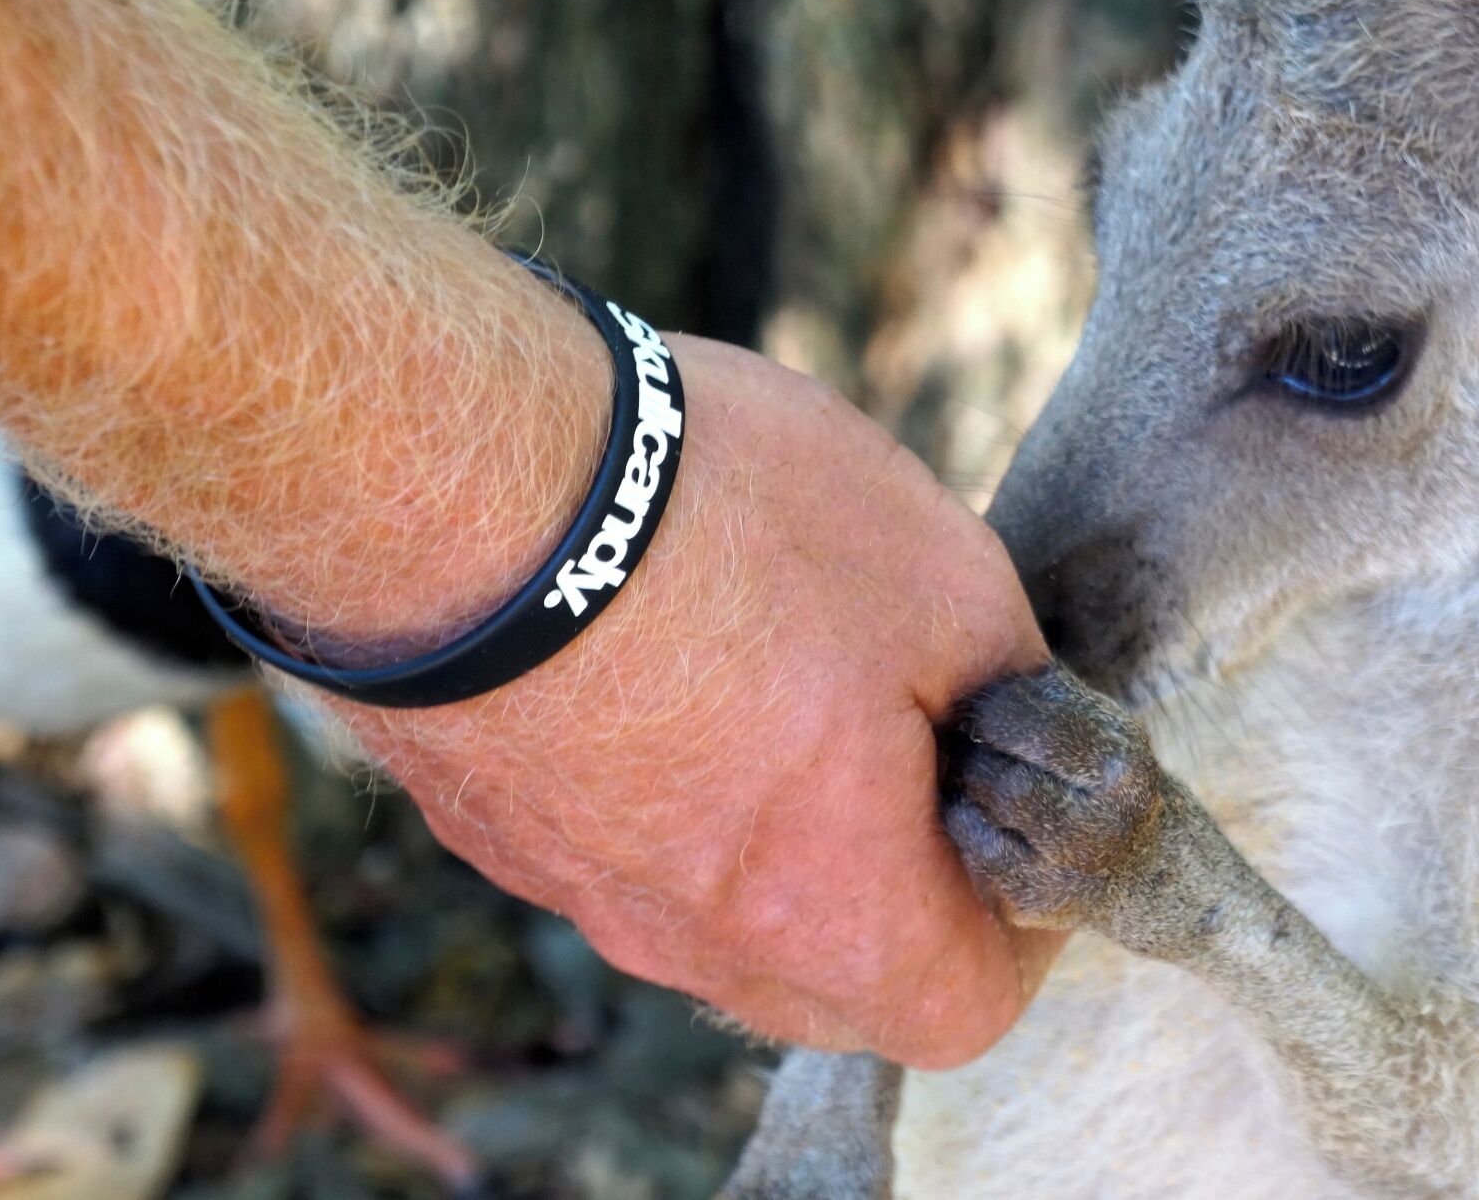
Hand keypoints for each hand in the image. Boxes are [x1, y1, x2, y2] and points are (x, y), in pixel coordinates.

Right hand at [329, 337, 1055, 1068]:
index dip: (1020, 910)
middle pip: (843, 977)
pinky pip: (623, 841)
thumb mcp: (952, 581)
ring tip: (784, 656)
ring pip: (728, 910)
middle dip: (903, 869)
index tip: (1008, 792)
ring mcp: (578, 889)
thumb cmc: (723, 525)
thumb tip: (1020, 728)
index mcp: (827, 910)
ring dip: (783, 819)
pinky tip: (672, 639)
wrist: (459, 472)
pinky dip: (672, 775)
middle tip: (909, 721)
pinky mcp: (496, 823)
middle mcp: (694, 937)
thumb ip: (1015, 693)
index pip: (969, 1005)